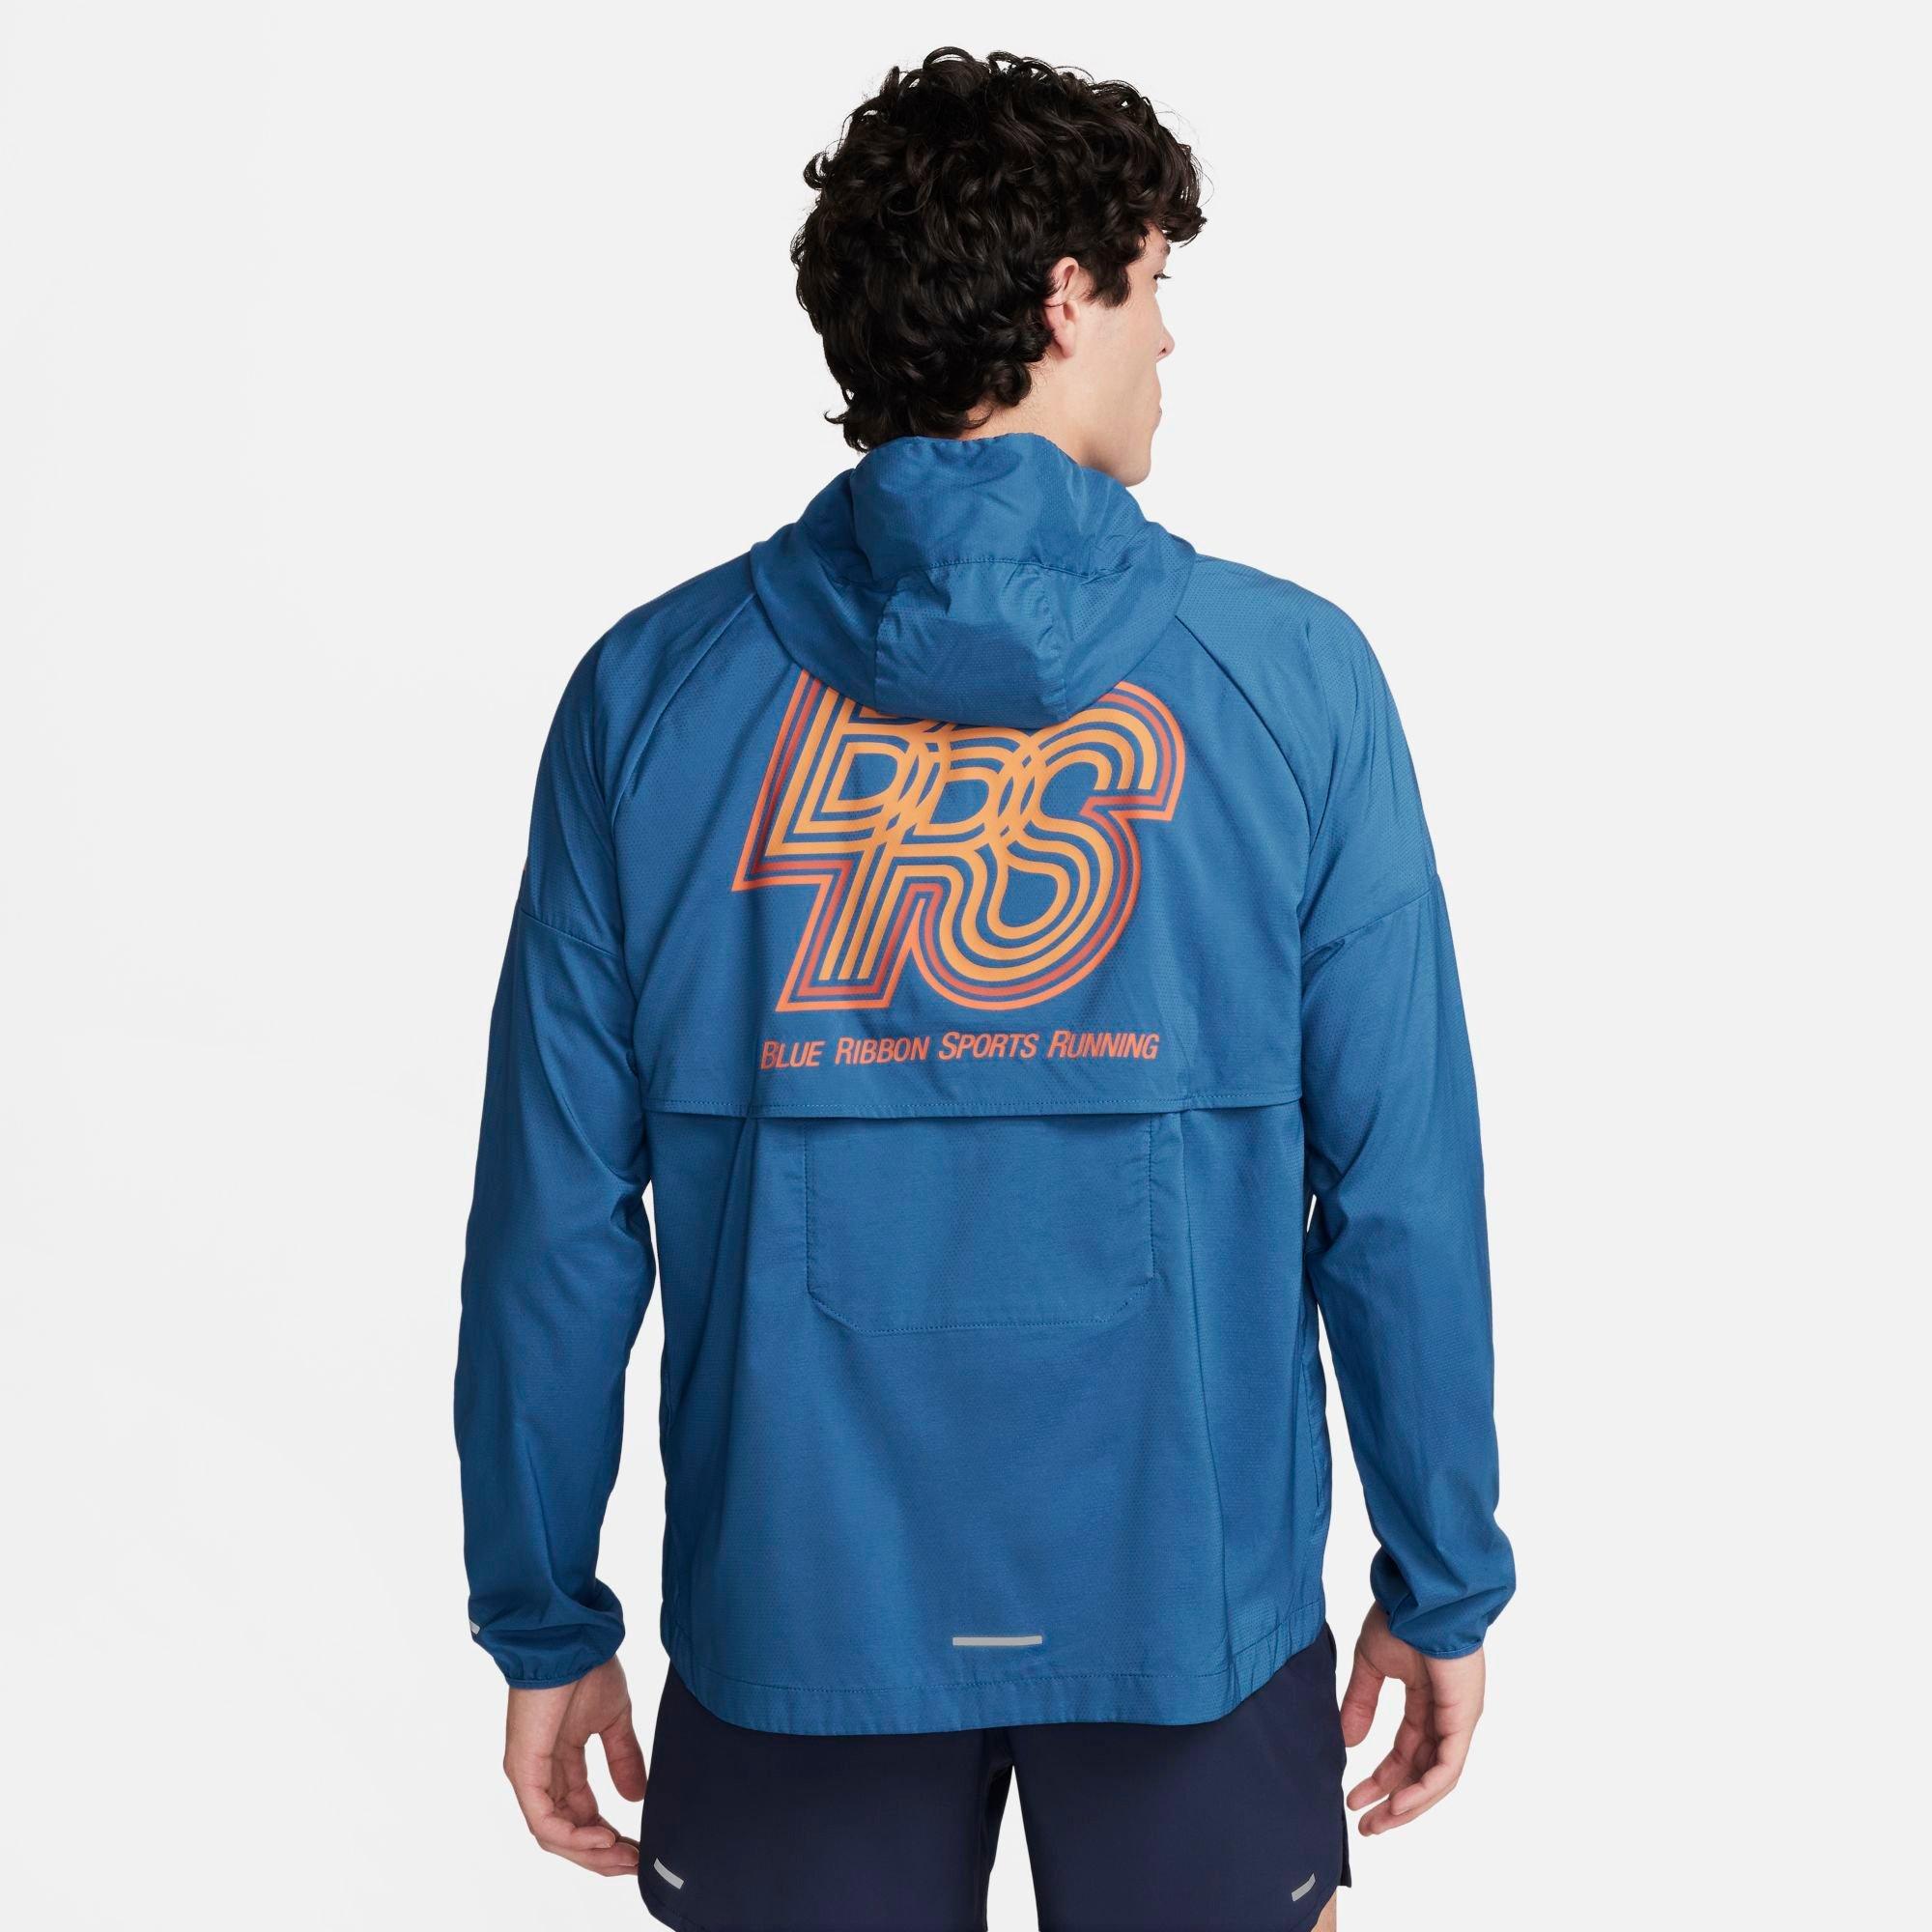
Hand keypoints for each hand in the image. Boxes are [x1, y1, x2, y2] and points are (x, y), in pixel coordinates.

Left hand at [503, 1656, 647, 1875]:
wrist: (572, 1639)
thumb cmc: (588, 1668)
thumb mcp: (614, 1719)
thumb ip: (623, 1757)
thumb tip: (636, 1797)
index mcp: (561, 1761)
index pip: (582, 1813)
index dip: (609, 1836)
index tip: (639, 1848)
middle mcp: (541, 1775)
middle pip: (567, 1833)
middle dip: (602, 1854)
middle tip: (634, 1863)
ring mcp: (530, 1775)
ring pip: (555, 1835)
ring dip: (590, 1853)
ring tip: (623, 1857)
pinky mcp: (524, 1771)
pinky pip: (543, 1821)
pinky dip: (573, 1836)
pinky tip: (603, 1836)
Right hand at [1339, 1605, 1484, 1835]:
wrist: (1420, 1594)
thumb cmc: (1399, 1617)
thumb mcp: (1371, 1664)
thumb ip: (1361, 1702)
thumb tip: (1348, 1741)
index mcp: (1427, 1701)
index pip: (1405, 1751)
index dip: (1380, 1778)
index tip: (1354, 1798)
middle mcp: (1446, 1716)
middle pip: (1421, 1772)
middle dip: (1394, 1802)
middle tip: (1366, 1826)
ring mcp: (1458, 1719)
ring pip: (1436, 1778)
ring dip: (1408, 1805)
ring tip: (1379, 1824)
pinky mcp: (1463, 1718)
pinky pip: (1447, 1767)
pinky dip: (1425, 1790)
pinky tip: (1400, 1804)